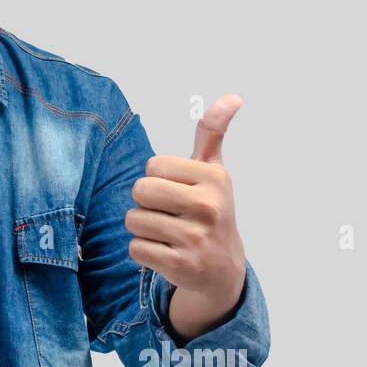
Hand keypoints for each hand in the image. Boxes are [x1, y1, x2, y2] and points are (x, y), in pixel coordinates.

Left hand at [125, 95, 246, 329]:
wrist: (222, 268)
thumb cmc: (209, 210)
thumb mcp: (213, 171)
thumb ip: (212, 134)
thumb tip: (232, 97)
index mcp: (214, 178)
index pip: (153, 165)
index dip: (157, 178)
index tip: (177, 191)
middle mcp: (209, 207)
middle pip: (140, 190)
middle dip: (144, 203)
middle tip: (167, 213)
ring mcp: (196, 239)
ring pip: (133, 220)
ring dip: (143, 228)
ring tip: (167, 234)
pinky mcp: (182, 266)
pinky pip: (136, 249)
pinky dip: (143, 251)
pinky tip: (165, 253)